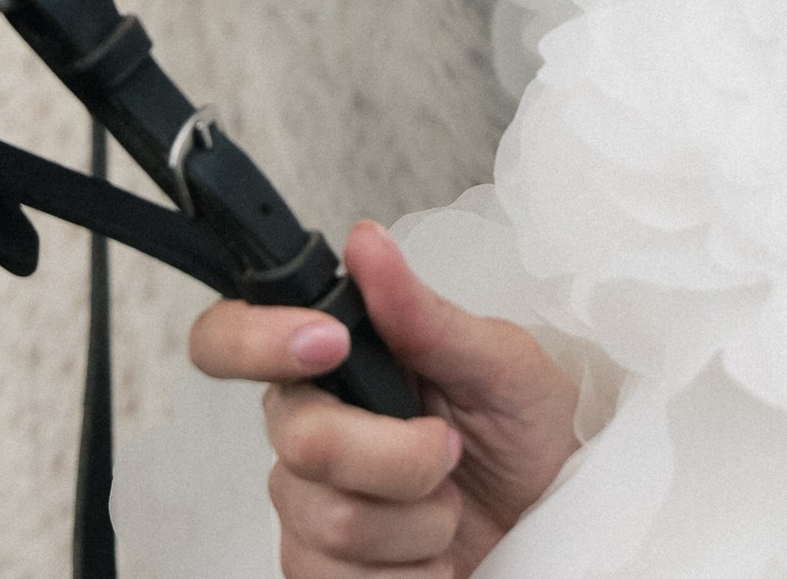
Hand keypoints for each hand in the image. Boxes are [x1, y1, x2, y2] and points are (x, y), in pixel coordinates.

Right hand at [189, 219, 580, 577]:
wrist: (556, 516)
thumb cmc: (530, 428)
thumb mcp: (497, 359)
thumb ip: (423, 311)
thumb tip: (366, 241)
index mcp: (331, 360)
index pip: (230, 338)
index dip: (255, 339)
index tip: (329, 343)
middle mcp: (305, 429)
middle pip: (300, 443)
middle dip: (396, 455)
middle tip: (448, 448)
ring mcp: (309, 508)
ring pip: (327, 522)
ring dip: (415, 523)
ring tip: (449, 506)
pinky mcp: (328, 574)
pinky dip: (409, 575)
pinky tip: (434, 558)